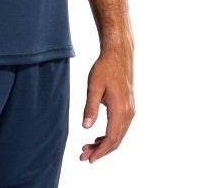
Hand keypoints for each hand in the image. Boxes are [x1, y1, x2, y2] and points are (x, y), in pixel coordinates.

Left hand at [80, 46, 134, 162]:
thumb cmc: (105, 68)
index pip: (111, 138)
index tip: (88, 159)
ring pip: (118, 135)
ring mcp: (130, 110)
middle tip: (83, 155)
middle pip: (116, 140)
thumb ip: (90, 107)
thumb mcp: (94, 86)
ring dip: (104, 144)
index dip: (100, 151)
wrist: (119, 54)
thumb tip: (86, 127)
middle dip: (100, 151)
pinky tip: (98, 137)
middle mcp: (128, 113)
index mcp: (120, 110)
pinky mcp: (128, 107)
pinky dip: (110, 135)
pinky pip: (120, 127)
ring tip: (88, 147)